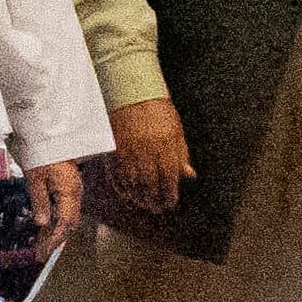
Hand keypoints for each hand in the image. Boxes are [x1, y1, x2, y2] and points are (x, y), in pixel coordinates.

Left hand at [24, 160, 83, 254]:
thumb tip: (41, 223)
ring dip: (52, 232)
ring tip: (38, 247)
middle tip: (39, 255)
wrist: (50, 134)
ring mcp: (72, 191)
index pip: (65, 223)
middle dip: (54, 240)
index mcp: (70, 192)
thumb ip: (39, 200)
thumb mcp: (36, 176)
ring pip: (65, 218)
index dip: (54, 240)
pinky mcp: (66, 188)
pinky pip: (62, 209)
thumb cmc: (43, 152)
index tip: (43, 252)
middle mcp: (75, 194)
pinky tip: (41, 229)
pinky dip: (52, 221)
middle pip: (68, 224)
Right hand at [103, 96, 193, 213]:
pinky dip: (121, 188)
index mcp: (165, 146)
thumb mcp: (176, 131)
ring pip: (132, 183)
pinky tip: (127, 194)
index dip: (169, 194)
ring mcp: (128, 151)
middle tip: (156, 208)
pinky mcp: (113, 150)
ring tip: (143, 203)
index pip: (168, 178)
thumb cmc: (158, 111)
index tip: (170, 203)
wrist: (131, 93)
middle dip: (154, 200)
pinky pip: (116, 175)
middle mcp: (146, 151)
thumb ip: (181, 154)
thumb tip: (189, 175)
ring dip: (138, 197)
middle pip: (150, 184)